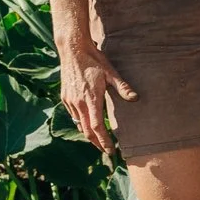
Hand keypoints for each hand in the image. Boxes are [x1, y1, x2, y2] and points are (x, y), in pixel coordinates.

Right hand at [59, 39, 136, 154]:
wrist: (72, 49)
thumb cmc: (94, 60)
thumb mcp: (111, 73)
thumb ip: (122, 87)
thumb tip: (135, 99)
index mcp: (91, 99)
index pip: (97, 127)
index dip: (103, 141)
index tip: (110, 151)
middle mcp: (78, 103)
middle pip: (86, 131)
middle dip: (96, 142)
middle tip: (105, 150)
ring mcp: (70, 100)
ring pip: (79, 124)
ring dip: (88, 134)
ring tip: (98, 140)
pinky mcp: (65, 97)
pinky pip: (73, 115)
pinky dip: (80, 123)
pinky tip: (87, 123)